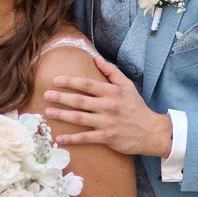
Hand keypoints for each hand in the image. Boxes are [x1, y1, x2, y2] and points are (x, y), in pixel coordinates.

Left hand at [42, 52, 172, 157]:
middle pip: (80, 101)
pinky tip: (59, 138)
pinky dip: (72, 139)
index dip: (70, 82)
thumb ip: (111, 72)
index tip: (56, 80)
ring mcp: (107, 123)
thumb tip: (96, 58)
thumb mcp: (128, 86)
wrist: (151, 132)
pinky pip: (86, 138)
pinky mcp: (107, 137)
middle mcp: (108, 106)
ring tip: (48, 112)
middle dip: (61, 97)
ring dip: (62, 115)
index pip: (87, 84)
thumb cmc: (137, 108)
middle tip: (46, 95)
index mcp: (112, 92)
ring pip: (79, 118)